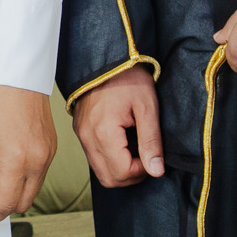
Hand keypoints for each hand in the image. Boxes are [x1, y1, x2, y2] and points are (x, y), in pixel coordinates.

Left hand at [0, 82, 56, 228]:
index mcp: (18, 160)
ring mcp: (48, 155)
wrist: (19, 72)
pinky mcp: (51, 147)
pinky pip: (38, 175)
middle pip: (21, 203)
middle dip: (0, 208)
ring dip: (12, 195)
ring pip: (32, 191)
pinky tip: (4, 169)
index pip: (4, 204)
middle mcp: (38, 161)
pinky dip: (22, 180)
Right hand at [72, 68, 164, 187]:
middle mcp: (87, 137)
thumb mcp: (147, 107)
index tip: (152, 154)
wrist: (105, 58)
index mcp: (103, 132)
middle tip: (146, 157)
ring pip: (100, 171)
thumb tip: (156, 171)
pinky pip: (94, 158)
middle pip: (109, 178)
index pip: (122, 173)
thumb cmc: (128, 78)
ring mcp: (81, 135)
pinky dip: (110, 159)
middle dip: (131, 175)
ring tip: (135, 149)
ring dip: (120, 169)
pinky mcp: (80, 131)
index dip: (143, 171)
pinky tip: (123, 143)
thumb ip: (151, 141)